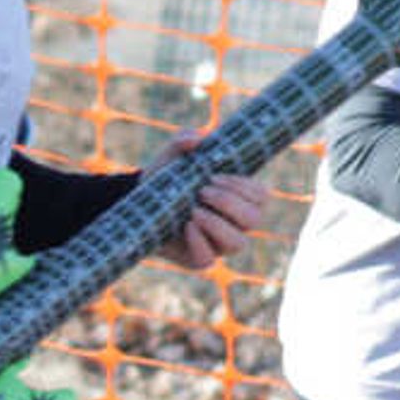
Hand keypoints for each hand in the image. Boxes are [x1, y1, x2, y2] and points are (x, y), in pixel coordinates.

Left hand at [155, 151, 265, 270]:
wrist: (139, 205)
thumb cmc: (165, 179)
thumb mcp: (171, 156)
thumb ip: (183, 140)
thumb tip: (196, 139)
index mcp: (237, 198)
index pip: (261, 196)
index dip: (244, 186)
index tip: (215, 175)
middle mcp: (233, 223)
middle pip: (254, 219)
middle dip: (229, 202)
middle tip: (202, 191)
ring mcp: (217, 244)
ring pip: (238, 243)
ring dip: (217, 224)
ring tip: (194, 211)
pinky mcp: (198, 259)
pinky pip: (208, 260)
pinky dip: (199, 242)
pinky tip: (186, 226)